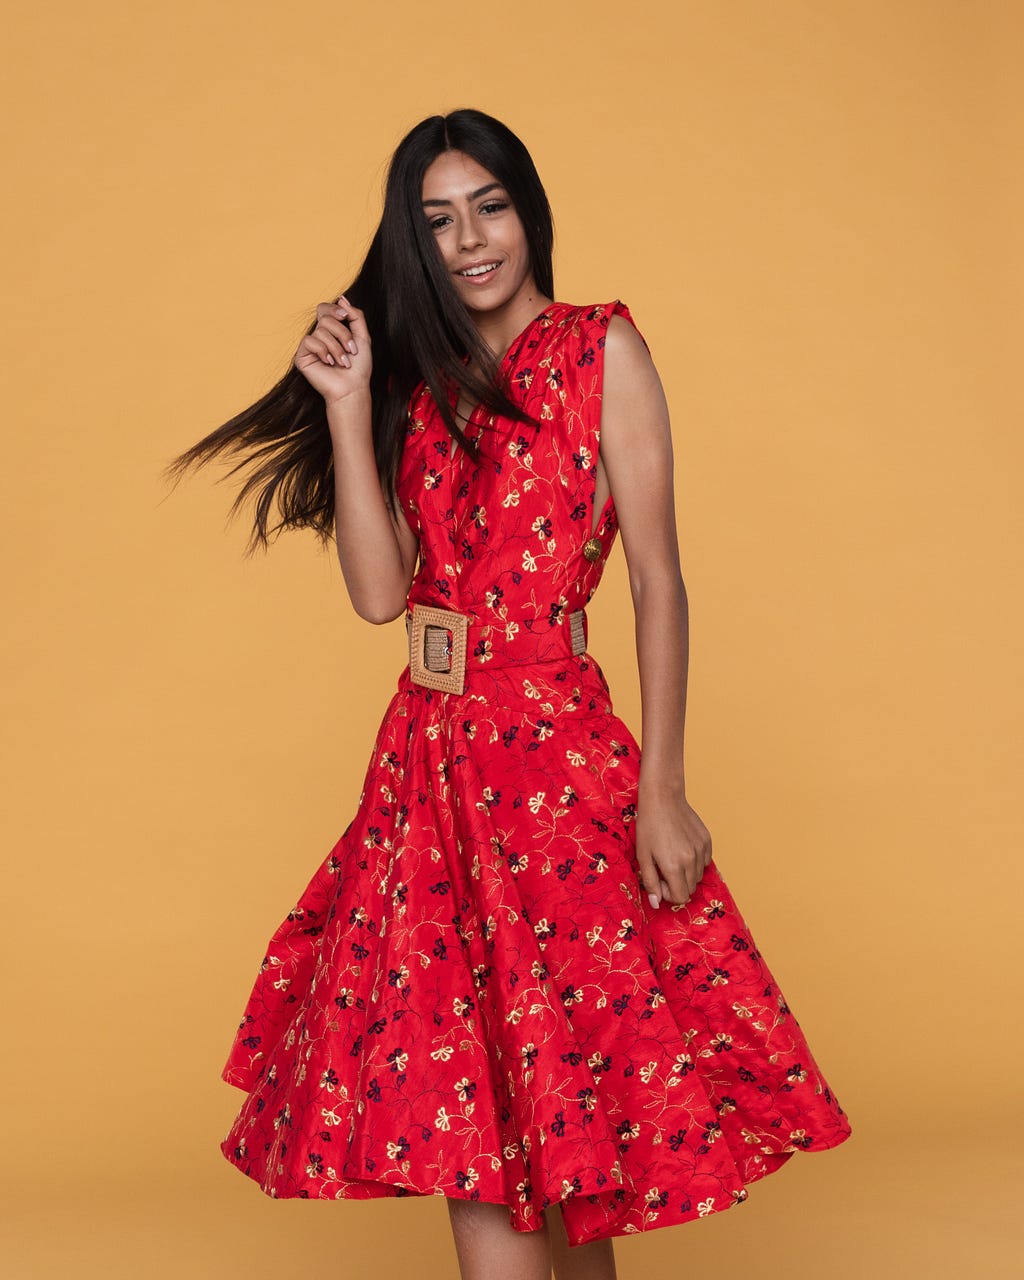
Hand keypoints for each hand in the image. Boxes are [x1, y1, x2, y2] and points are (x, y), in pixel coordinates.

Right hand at [293, 295, 371, 404]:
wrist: (353, 388)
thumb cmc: (358, 367)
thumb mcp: (363, 337)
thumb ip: (355, 316)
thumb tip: (341, 299)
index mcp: (331, 330)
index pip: (325, 308)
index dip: (334, 309)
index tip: (345, 317)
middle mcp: (319, 336)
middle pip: (325, 317)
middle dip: (342, 333)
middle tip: (351, 350)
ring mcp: (310, 346)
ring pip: (321, 331)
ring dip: (337, 348)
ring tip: (343, 362)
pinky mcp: (301, 356)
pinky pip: (310, 341)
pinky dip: (323, 351)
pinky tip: (328, 363)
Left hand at [633, 788, 712, 908]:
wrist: (663, 798)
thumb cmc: (648, 826)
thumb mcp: (642, 855)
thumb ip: (650, 882)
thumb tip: (655, 903)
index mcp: (673, 866)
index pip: (680, 897)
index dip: (668, 894)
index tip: (659, 880)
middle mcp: (691, 860)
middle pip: (690, 889)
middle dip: (677, 885)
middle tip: (663, 868)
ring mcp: (701, 850)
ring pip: (698, 876)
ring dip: (686, 873)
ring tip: (672, 856)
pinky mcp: (707, 841)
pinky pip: (705, 861)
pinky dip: (695, 861)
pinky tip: (682, 848)